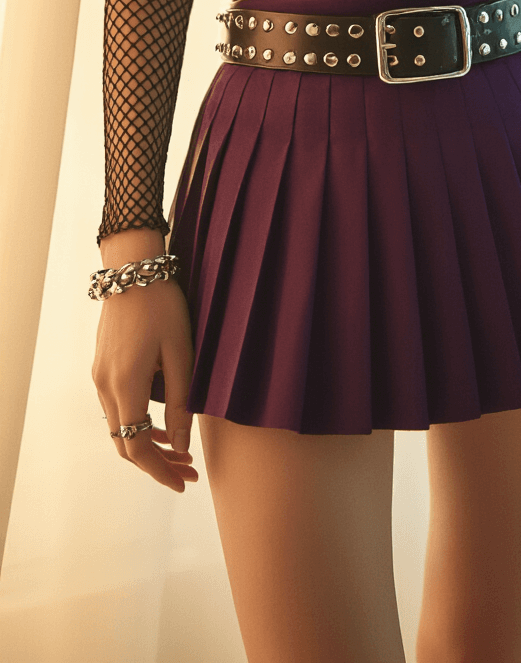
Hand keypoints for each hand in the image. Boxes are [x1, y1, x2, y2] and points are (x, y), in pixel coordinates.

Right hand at [92, 277, 198, 492]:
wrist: (133, 270)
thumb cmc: (163, 306)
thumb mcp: (182, 353)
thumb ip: (181, 402)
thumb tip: (181, 446)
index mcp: (126, 385)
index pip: (137, 447)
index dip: (159, 471)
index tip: (183, 483)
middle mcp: (105, 385)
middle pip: (125, 444)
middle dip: (156, 463)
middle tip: (188, 472)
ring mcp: (99, 376)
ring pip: (119, 427)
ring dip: (147, 444)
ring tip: (180, 453)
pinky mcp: (102, 366)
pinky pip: (116, 408)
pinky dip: (137, 424)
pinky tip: (160, 425)